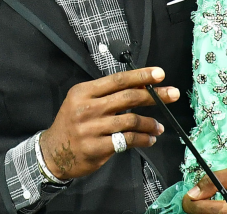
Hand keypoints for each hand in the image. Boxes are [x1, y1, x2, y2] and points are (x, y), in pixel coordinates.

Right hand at [39, 67, 178, 179]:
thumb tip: (140, 86)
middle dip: (154, 95)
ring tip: (159, 126)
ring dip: (150, 123)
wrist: (52, 153)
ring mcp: (92, 129)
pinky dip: (143, 139)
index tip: (160, 73)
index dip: (141, 75)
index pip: (117, 80)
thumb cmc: (73, 123)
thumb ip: (106, 94)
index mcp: (84, 91)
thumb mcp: (82, 101)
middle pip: (128, 97)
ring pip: (131, 120)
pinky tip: (150, 139)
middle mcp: (87, 108)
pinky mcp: (97, 148)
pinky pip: (128, 141)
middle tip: (173, 94)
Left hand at [182, 165, 226, 213]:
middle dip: (199, 206)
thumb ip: (213, 180)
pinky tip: (221, 207)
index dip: (190, 201)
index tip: (190, 195)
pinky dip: (216, 213)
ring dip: (207, 210)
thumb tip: (194, 191)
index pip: (201, 210)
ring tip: (214, 201)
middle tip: (202, 197)